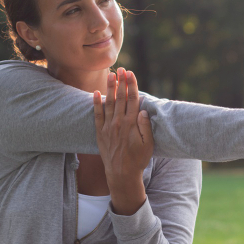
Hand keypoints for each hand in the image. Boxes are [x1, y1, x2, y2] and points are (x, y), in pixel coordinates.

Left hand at [92, 68, 152, 213]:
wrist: (121, 174)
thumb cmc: (138, 160)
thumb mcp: (148, 145)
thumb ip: (146, 127)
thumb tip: (144, 111)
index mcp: (132, 124)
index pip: (132, 99)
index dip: (131, 85)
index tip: (130, 73)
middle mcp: (119, 122)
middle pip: (121, 98)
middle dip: (121, 82)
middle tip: (121, 69)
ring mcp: (108, 127)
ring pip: (109, 103)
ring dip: (110, 88)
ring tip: (110, 75)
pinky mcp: (100, 132)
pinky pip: (97, 115)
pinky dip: (96, 103)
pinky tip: (95, 93)